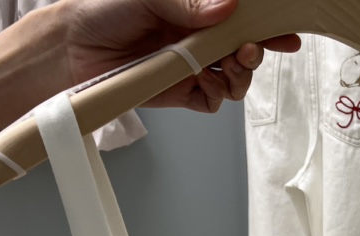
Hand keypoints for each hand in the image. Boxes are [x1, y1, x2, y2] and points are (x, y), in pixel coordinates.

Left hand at [60, 0, 300, 112]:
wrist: (73, 49)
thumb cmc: (105, 11)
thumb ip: (189, 2)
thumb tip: (228, 7)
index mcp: (198, 13)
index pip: (241, 21)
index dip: (268, 28)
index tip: (286, 34)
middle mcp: (199, 40)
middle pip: (245, 53)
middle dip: (255, 54)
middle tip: (249, 51)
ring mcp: (192, 68)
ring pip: (234, 81)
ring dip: (238, 76)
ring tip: (227, 67)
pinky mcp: (181, 94)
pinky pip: (211, 101)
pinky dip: (215, 94)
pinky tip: (204, 82)